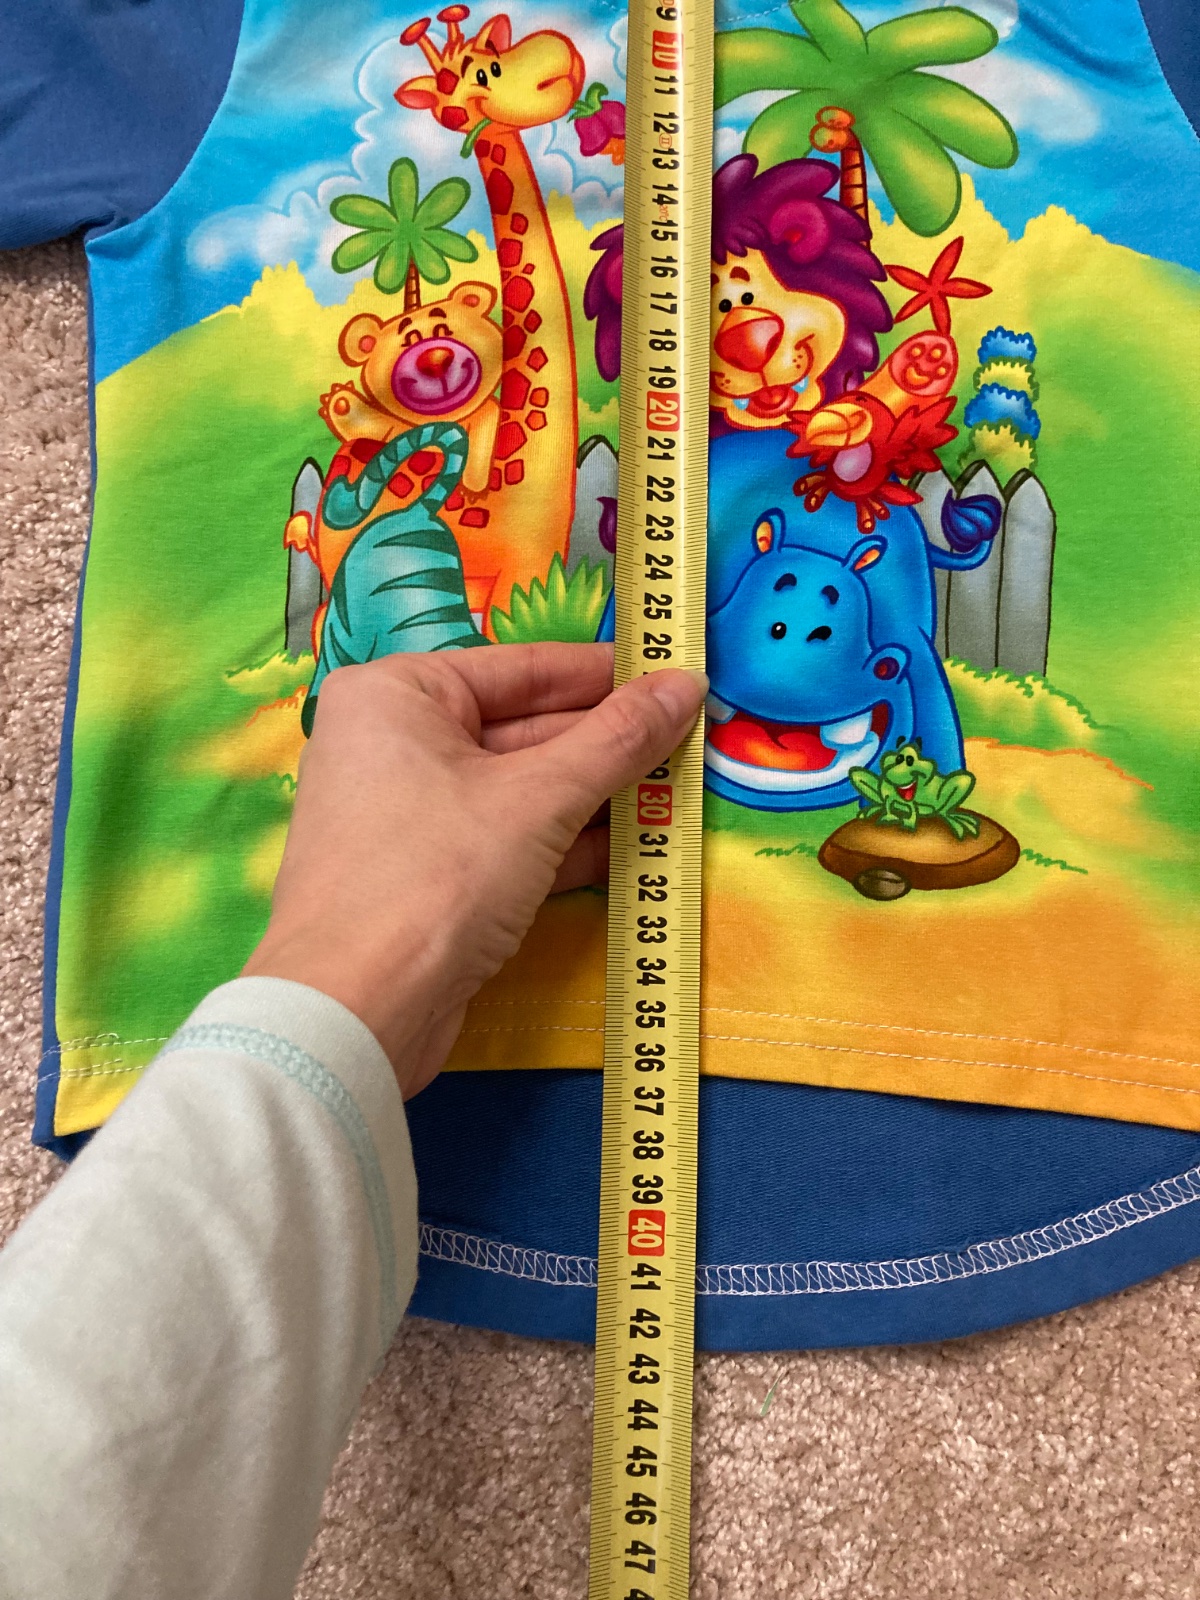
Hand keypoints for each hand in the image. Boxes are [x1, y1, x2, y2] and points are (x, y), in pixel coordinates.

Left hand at [242, 643, 706, 1097]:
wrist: (356, 1012)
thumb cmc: (434, 876)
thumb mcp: (540, 797)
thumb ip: (618, 740)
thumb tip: (684, 684)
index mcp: (398, 695)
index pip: (521, 669)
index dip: (603, 674)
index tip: (674, 673)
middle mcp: (395, 744)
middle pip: (523, 729)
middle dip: (607, 741)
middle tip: (691, 735)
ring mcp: (410, 817)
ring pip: (521, 791)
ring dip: (597, 796)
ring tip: (679, 787)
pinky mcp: (431, 880)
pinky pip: (510, 842)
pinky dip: (567, 844)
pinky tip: (636, 846)